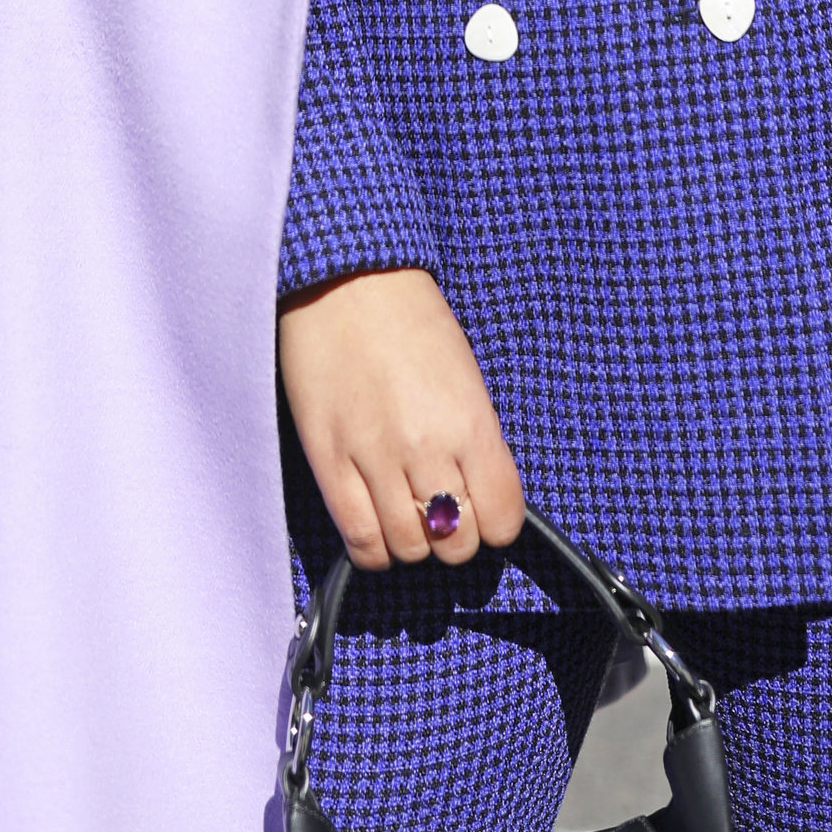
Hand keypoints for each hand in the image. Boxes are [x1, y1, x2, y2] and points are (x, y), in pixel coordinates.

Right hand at [278, 266, 525, 570]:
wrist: (345, 280)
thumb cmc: (410, 319)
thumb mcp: (466, 376)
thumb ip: (476, 441)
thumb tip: (480, 495)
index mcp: (471, 422)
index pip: (503, 518)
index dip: (496, 523)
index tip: (486, 511)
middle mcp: (427, 448)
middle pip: (457, 544)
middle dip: (456, 536)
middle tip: (444, 510)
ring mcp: (374, 459)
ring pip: (409, 550)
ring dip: (414, 542)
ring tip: (407, 513)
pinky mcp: (329, 463)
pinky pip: (360, 539)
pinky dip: (374, 547)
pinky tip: (377, 526)